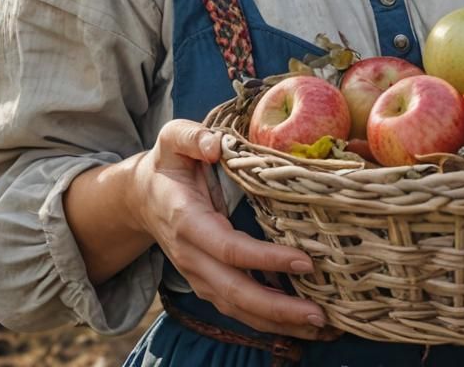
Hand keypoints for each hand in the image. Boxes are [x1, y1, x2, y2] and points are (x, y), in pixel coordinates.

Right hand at [130, 119, 339, 341]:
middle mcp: (192, 257)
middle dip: (278, 309)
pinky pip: (239, 307)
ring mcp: (199, 275)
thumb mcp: (174, 138)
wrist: (143, 196)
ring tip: (320, 326)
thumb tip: (216, 145)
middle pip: (235, 292)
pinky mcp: (209, 282)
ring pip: (238, 309)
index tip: (304, 262)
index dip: (265, 260)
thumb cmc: (168, 163)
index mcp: (188, 222)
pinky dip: (269, 321)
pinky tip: (300, 324)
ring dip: (278, 323)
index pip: (229, 249)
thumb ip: (192, 137)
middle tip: (320, 315)